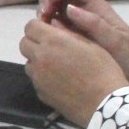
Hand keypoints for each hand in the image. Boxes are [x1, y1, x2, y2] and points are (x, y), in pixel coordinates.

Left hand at [20, 12, 128, 128]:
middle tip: (53, 47)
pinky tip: (60, 81)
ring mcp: (38, 78)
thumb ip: (68, 32)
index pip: (30, 26)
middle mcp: (40, 58)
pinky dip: (43, 77)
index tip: (49, 30)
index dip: (39, 26)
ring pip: (28, 63)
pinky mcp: (40, 93)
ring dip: (37, 60)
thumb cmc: (103, 70)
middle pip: (24, 44)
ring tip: (58, 65)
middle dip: (35, 42)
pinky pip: (36, 80)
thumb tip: (54, 24)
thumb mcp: (91, 44)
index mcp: (53, 41)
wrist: (105, 104)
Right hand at [34, 0, 128, 80]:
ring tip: (41, 29)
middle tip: (42, 18)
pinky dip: (45, 30)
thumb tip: (69, 9)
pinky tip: (44, 40)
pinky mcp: (71, 40)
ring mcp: (76, 26)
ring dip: (43, 15)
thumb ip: (94, 24)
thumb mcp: (115, 41)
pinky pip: (54, 28)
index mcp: (97, 7)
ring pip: (54, 10)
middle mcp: (85, 13)